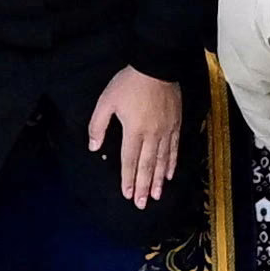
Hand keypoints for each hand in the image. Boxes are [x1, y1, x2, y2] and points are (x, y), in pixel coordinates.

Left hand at [92, 63, 187, 209]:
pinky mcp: (175, 124)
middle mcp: (151, 135)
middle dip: (143, 186)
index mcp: (133, 131)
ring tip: (155, 196)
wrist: (157, 66)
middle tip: (141, 204)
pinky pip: (174, 148)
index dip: (127, 179)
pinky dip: (172, 163)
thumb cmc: (129, 83)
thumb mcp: (106, 101)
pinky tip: (169, 174)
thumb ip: (98, 125)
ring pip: (162, 161)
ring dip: (157, 180)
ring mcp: (166, 131)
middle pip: (146, 165)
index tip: (127, 194)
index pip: (129, 161)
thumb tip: (93, 147)